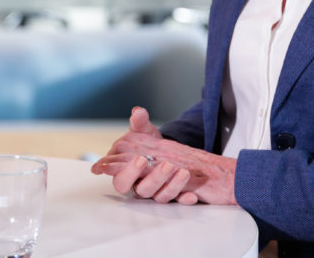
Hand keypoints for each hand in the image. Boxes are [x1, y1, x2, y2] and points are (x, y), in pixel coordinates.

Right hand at [90, 107, 237, 205]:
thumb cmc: (147, 145)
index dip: (127, 172)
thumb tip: (137, 111)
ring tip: (182, 172)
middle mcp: (140, 185)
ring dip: (172, 185)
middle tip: (165, 165)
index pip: (121, 179)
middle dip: (153, 178)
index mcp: (126, 172)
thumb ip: (139, 122)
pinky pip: (178, 201)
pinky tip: (192, 195)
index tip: (140, 159)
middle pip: (141, 190)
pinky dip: (185, 198)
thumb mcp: (144, 131)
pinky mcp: (172, 195)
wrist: (166, 152)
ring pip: (161, 196)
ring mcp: (157, 192)